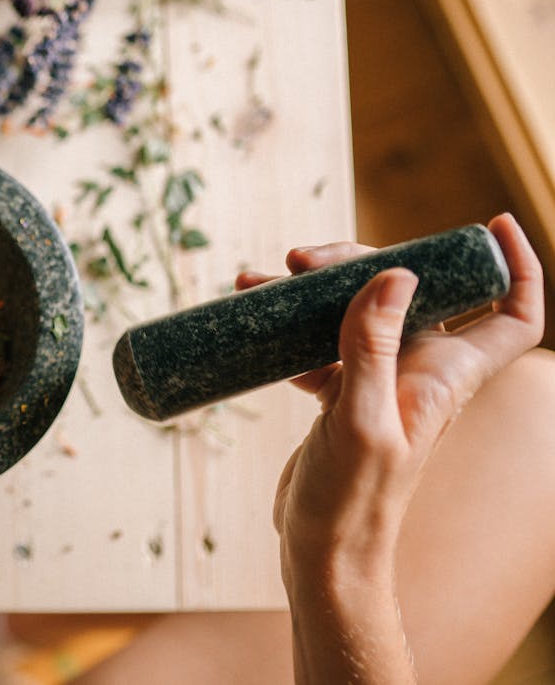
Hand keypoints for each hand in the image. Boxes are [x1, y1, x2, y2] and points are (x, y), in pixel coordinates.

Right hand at [238, 214, 543, 682]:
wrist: (322, 551)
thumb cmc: (351, 501)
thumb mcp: (360, 422)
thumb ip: (374, 349)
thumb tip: (394, 276)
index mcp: (445, 376)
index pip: (513, 315)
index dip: (516, 267)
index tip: (490, 225)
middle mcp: (421, 372)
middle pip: (412, 290)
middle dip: (363, 260)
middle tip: (304, 259)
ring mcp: (381, 382)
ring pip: (361, 310)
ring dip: (315, 290)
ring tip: (259, 281)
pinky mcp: (343, 394)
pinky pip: (325, 341)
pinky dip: (294, 326)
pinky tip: (261, 328)